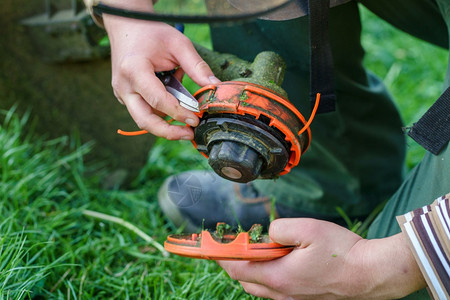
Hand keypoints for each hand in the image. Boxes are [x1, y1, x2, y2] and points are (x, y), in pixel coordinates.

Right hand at [103, 5, 218, 139]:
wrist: (126, 26)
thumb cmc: (152, 33)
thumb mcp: (179, 44)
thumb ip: (197, 66)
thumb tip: (215, 87)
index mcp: (134, 70)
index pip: (158, 100)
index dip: (178, 113)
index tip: (195, 120)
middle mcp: (124, 86)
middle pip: (144, 120)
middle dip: (168, 132)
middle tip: (190, 134)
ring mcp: (121, 93)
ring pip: (143, 119)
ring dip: (165, 123)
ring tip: (186, 120)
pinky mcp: (124, 97)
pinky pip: (143, 111)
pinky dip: (160, 112)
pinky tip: (173, 103)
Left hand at [218, 218, 424, 298]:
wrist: (371, 275)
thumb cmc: (342, 252)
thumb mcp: (308, 229)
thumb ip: (280, 228)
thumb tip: (268, 233)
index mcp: (279, 276)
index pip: (237, 269)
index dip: (221, 256)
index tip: (210, 247)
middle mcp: (282, 293)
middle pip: (246, 280)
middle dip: (235, 264)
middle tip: (235, 245)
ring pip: (260, 288)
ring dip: (251, 271)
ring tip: (257, 252)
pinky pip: (275, 291)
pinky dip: (267, 277)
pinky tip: (279, 263)